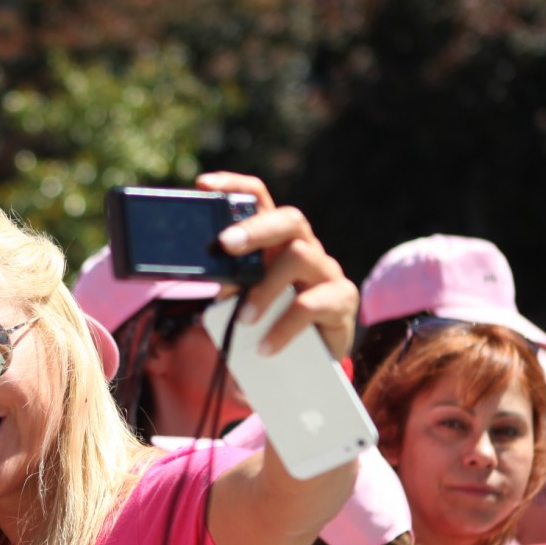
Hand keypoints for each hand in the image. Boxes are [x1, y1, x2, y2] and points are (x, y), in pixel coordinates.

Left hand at [197, 171, 357, 359]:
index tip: (204, 185)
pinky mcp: (341, 300)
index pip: (260, 199)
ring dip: (264, 288)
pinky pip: (312, 305)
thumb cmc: (270, 320)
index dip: (234, 186)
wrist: (310, 359)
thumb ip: (230, 283)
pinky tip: (265, 347)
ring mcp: (326, 271)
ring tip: (243, 319)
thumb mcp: (244, 299)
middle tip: (224, 245)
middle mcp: (304, 246)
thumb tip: (212, 279)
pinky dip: (283, 328)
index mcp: (275, 240)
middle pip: (289, 219)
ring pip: (299, 257)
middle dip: (254, 228)